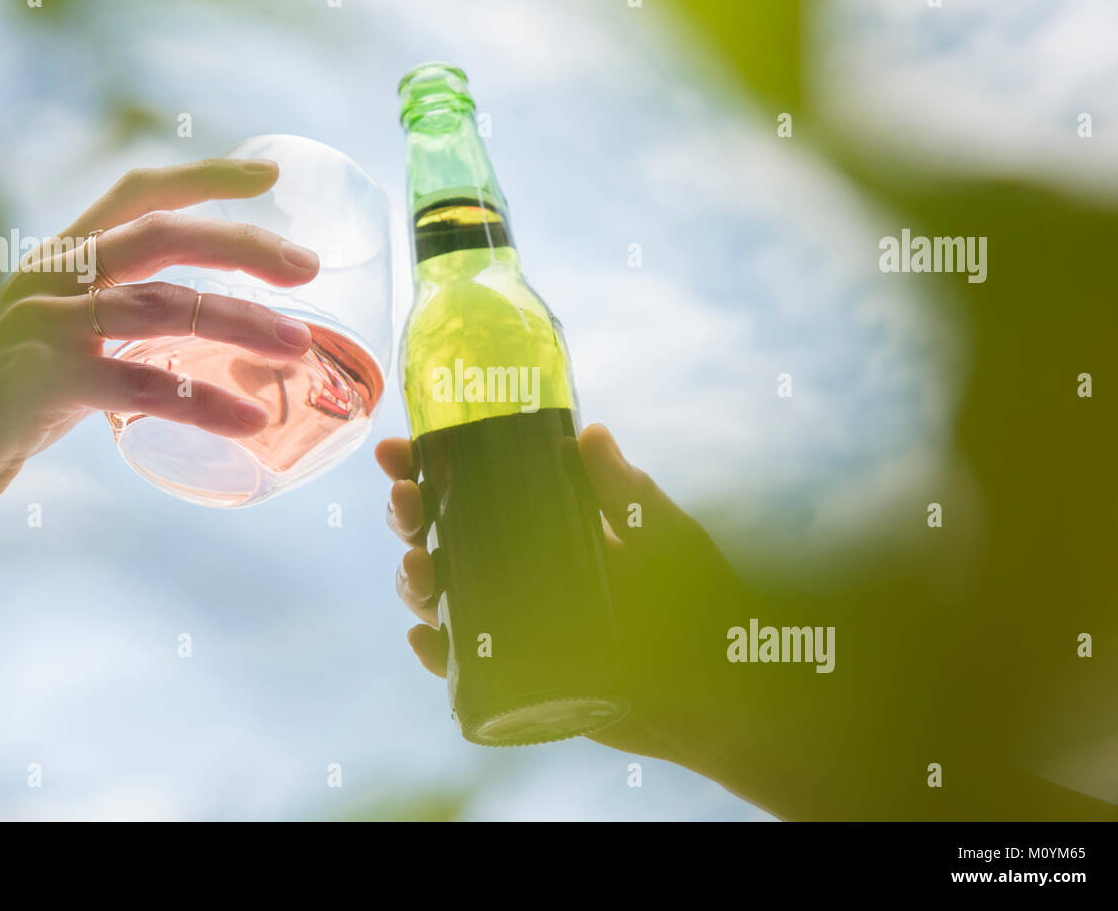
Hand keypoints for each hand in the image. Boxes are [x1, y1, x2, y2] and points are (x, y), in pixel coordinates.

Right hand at [0, 158, 319, 572]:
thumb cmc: (8, 391)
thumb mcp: (64, 330)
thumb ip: (122, 313)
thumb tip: (216, 323)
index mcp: (63, 254)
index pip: (139, 193)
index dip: (207, 176)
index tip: (272, 175)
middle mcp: (53, 274)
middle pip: (162, 236)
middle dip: (242, 245)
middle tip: (308, 267)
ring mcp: (44, 324)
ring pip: (162, 309)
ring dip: (240, 324)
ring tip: (299, 347)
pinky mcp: (41, 381)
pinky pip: (140, 386)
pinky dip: (202, 404)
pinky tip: (249, 421)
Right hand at [375, 423, 746, 769]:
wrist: (720, 684)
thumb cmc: (698, 599)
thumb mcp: (661, 535)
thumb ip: (626, 491)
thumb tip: (590, 433)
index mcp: (538, 527)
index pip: (468, 490)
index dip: (424, 469)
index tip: (398, 450)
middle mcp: (514, 572)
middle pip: (438, 538)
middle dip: (408, 516)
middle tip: (406, 499)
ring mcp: (510, 624)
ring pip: (439, 598)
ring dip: (414, 579)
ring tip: (422, 565)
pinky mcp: (517, 676)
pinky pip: (461, 665)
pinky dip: (436, 652)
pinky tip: (426, 636)